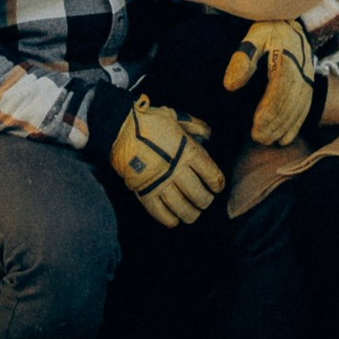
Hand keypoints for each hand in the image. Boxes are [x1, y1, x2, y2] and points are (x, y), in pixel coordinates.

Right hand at [108, 97, 224, 227]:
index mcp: (187, 151)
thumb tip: (208, 134)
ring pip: (182, 208)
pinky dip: (169, 220)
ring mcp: (161, 184)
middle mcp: (177, 170)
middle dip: (205, 201)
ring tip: (193, 213)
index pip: (211, 174)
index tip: (217, 187)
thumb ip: (194, 126)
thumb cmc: (150, 121)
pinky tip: (174, 220)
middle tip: (205, 201)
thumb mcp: (176, 117)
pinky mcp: (145, 193)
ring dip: (191, 214)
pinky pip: (160, 213)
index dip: (217, 183)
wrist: (120, 128)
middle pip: (199, 195)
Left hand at [223, 17, 316, 147]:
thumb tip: (230, 86)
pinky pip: (305, 110)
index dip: (270, 108)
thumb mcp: (253, 37)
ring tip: (265, 140)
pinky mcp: (309, 87)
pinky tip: (284, 140)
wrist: (291, 25)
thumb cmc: (268, 31)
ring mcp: (307, 80)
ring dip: (282, 128)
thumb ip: (242, 59)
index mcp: (288, 58)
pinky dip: (295, 127)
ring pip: (298, 110)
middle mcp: (302, 71)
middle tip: (257, 137)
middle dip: (274, 123)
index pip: (281, 88)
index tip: (256, 124)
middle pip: (290, 103)